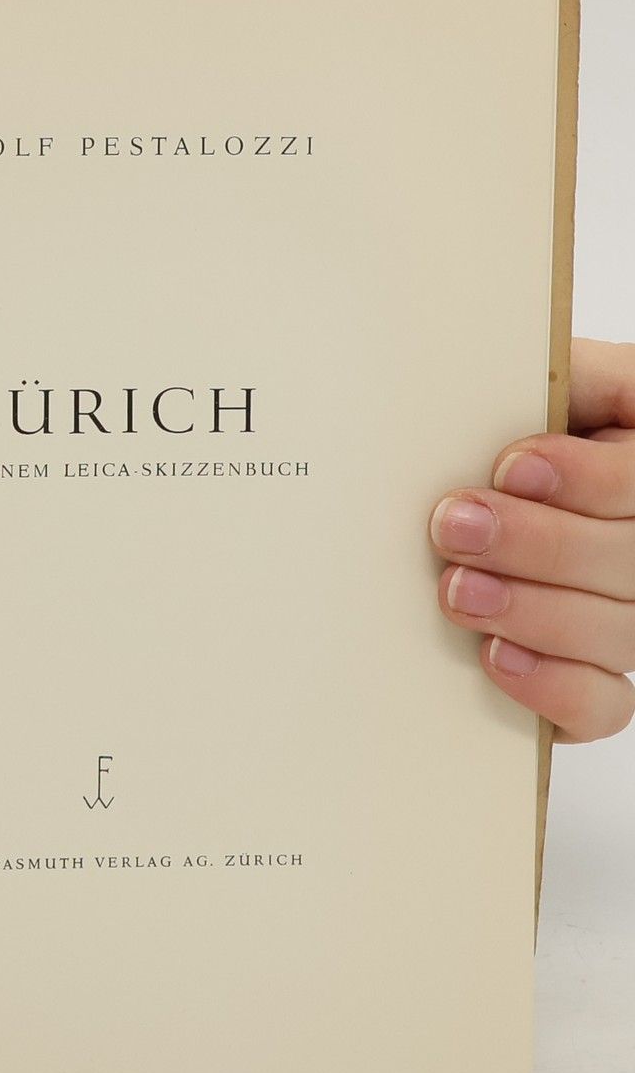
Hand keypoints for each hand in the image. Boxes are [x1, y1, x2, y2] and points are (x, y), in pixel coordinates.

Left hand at [432, 337, 634, 741]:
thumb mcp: (538, 381)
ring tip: (456, 589)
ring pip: (621, 632)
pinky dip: (552, 686)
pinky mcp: (593, 678)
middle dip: (542, 544)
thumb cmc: (504, 425)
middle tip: (455, 525)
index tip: (511, 466)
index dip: (591, 478)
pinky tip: (495, 656)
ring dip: (535, 612)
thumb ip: (557, 376)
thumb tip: (525, 368)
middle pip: (634, 558)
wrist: (464, 491)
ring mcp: (628, 613)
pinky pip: (603, 705)